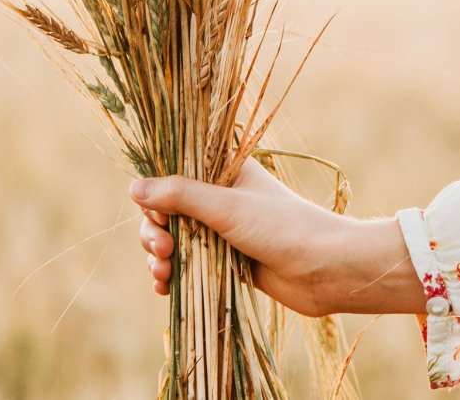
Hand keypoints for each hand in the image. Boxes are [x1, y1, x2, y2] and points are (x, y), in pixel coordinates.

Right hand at [131, 158, 424, 316]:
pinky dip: (172, 276)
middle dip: (154, 232)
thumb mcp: (227, 207)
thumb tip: (133, 188)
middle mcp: (220, 198)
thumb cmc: (282, 229)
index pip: (172, 174)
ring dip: (159, 257)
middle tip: (163, 250)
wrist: (326, 271)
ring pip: (174, 240)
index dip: (156, 196)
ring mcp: (222, 231)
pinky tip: (164, 289)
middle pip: (167, 211)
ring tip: (163, 274)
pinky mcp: (226, 261)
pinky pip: (188, 265)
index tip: (159, 216)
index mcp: (223, 171)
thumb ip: (181, 196)